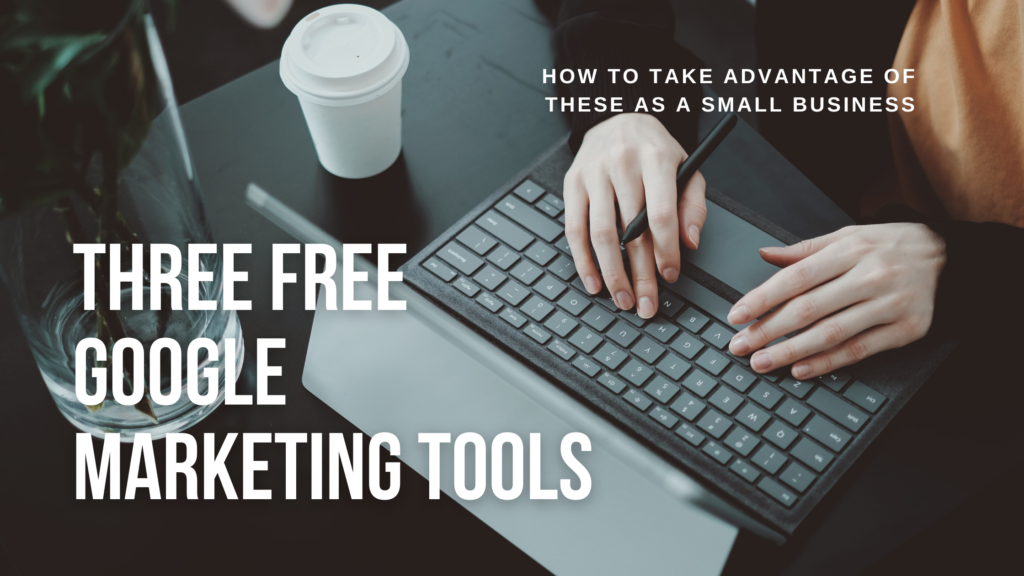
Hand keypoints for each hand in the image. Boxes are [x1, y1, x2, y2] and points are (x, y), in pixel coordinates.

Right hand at [563, 113, 706, 318]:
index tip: (670, 276)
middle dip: (640, 274)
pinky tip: (593, 282)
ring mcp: (593, 174)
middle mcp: (622, 164)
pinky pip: (573, 229)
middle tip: (646, 304)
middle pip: (630, 231)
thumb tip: (689, 243)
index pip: (660, 214)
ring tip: (622, 299)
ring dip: (611, 273)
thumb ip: (693, 206)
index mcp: (656, 159)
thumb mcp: (687, 168)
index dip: (666, 250)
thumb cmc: (655, 150)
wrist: (618, 117)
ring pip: (600, 234)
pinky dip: (583, 261)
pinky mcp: (572, 184)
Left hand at [726, 223, 944, 378]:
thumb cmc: (888, 246)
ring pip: (831, 333)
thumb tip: (764, 254)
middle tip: (740, 346)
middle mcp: (869, 277)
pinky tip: (801, 370)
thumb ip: (804, 250)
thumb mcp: (846, 236)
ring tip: (762, 363)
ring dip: (791, 352)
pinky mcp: (906, 329)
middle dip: (768, 331)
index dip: (762, 299)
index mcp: (849, 251)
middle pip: (808, 309)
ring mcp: (889, 305)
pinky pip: (860, 350)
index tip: (736, 316)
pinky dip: (828, 363)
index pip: (795, 278)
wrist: (947, 256)